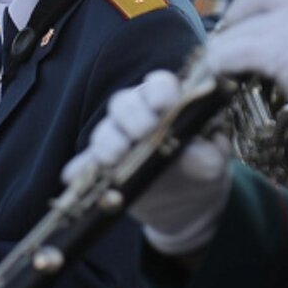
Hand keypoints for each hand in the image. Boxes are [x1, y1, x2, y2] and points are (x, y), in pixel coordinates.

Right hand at [62, 70, 232, 255]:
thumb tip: (187, 150)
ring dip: (106, 141)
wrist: (186, 202)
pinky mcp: (102, 166)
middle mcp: (138, 115)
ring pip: (104, 129)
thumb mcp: (212, 162)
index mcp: (167, 102)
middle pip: (124, 103)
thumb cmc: (201, 166)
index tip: (164, 104)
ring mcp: (117, 139)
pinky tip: (74, 176)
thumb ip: (205, 152)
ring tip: (114, 157)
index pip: (158, 85)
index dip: (159, 90)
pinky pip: (85, 163)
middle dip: (132, 116)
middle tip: (143, 131)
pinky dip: (79, 168)